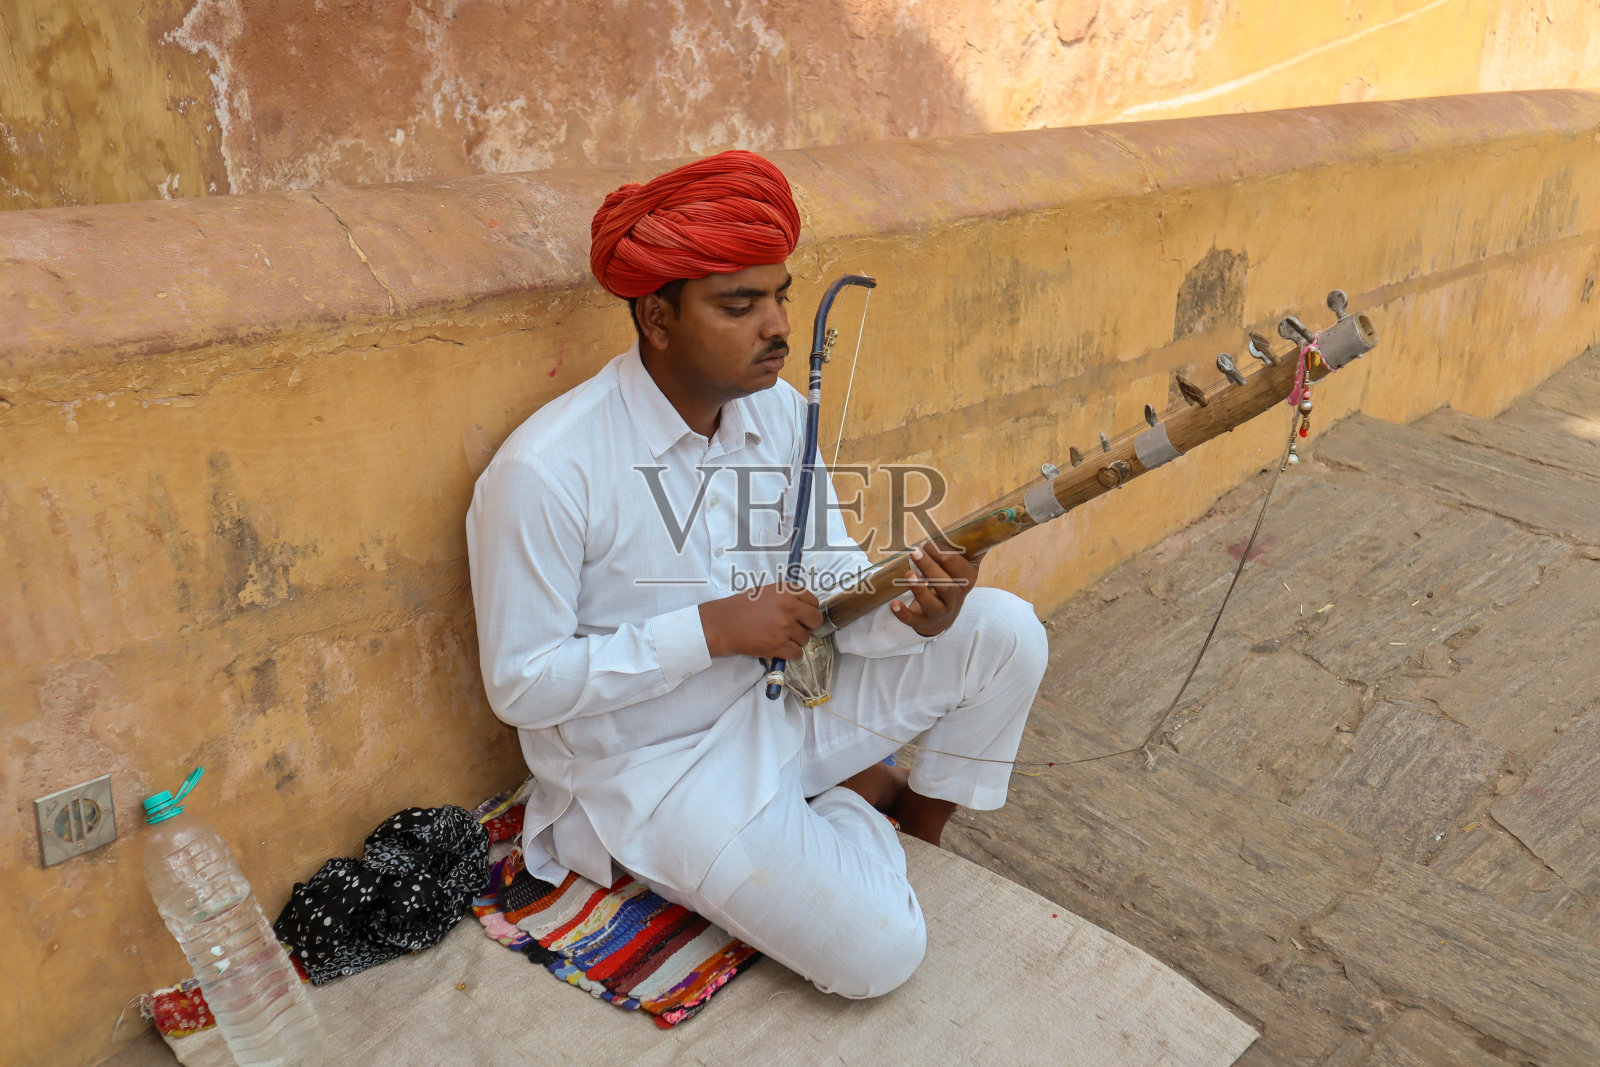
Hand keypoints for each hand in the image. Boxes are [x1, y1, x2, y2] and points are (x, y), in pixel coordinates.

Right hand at [700, 582, 822, 660]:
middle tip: (796, 630)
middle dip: (808, 627)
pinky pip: (797, 654)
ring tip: (779, 638)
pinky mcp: (778, 645)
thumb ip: (786, 598)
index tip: (802, 617)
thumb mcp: (765, 592)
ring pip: (806, 639)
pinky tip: (779, 649)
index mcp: (787, 590)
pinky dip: (790, 654)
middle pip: (815, 621)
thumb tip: (803, 609)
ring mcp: (784, 627)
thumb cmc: (740, 608)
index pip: (813, 602)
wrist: (721, 624)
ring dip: (795, 641)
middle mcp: (789, 607)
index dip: (809, 611)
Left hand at [890, 541, 982, 636]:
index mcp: (967, 580)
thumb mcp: (961, 566)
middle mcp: (956, 598)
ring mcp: (941, 612)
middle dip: (930, 567)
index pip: (957, 566)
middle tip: (915, 553)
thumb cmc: (950, 582)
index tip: (928, 543)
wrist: (943, 615)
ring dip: (919, 589)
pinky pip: (914, 621)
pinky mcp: (924, 623)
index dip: (943, 554)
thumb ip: (968, 547)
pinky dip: (903, 614)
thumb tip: (987, 522)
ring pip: (932, 603)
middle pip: (945, 584)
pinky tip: (893, 604)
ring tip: (907, 574)